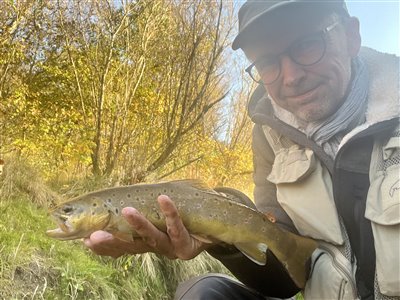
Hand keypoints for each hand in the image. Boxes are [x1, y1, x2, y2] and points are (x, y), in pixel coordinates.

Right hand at [84, 195, 209, 258]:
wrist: (213, 225)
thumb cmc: (181, 217)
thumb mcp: (159, 213)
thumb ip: (143, 208)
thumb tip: (119, 196)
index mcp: (145, 241)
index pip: (120, 247)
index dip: (103, 246)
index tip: (86, 240)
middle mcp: (155, 247)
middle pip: (130, 247)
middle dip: (111, 243)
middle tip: (93, 236)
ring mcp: (171, 248)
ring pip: (153, 238)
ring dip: (139, 224)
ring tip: (127, 210)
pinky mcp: (187, 246)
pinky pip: (178, 227)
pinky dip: (170, 213)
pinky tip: (163, 198)